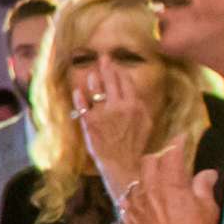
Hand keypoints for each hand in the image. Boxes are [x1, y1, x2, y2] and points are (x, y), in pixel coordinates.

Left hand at [74, 58, 154, 196]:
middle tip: (103, 58)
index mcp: (135, 105)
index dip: (120, 71)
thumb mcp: (146, 123)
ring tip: (92, 73)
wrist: (124, 164)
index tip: (116, 65)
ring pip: (97, 90)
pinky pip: (82, 105)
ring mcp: (104, 114)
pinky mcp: (90, 123)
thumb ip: (140, 106)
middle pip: (112, 81)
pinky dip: (79, 97)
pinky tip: (77, 91)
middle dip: (107, 67)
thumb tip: (135, 95)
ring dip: (94, 79)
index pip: (126, 82)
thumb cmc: (135, 145)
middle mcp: (120, 106)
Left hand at [119, 139, 220, 223]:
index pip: (171, 154)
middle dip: (159, 157)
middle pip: (148, 162)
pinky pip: (127, 200)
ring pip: (136, 180)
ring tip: (156, 181)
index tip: (182, 138)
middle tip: (170, 160)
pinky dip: (136, 196)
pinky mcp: (129, 220)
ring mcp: (135, 205)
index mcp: (171, 184)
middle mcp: (149, 190)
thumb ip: (204, 187)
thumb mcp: (208, 209)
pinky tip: (142, 199)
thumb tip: (207, 173)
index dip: (177, 143)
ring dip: (146, 177)